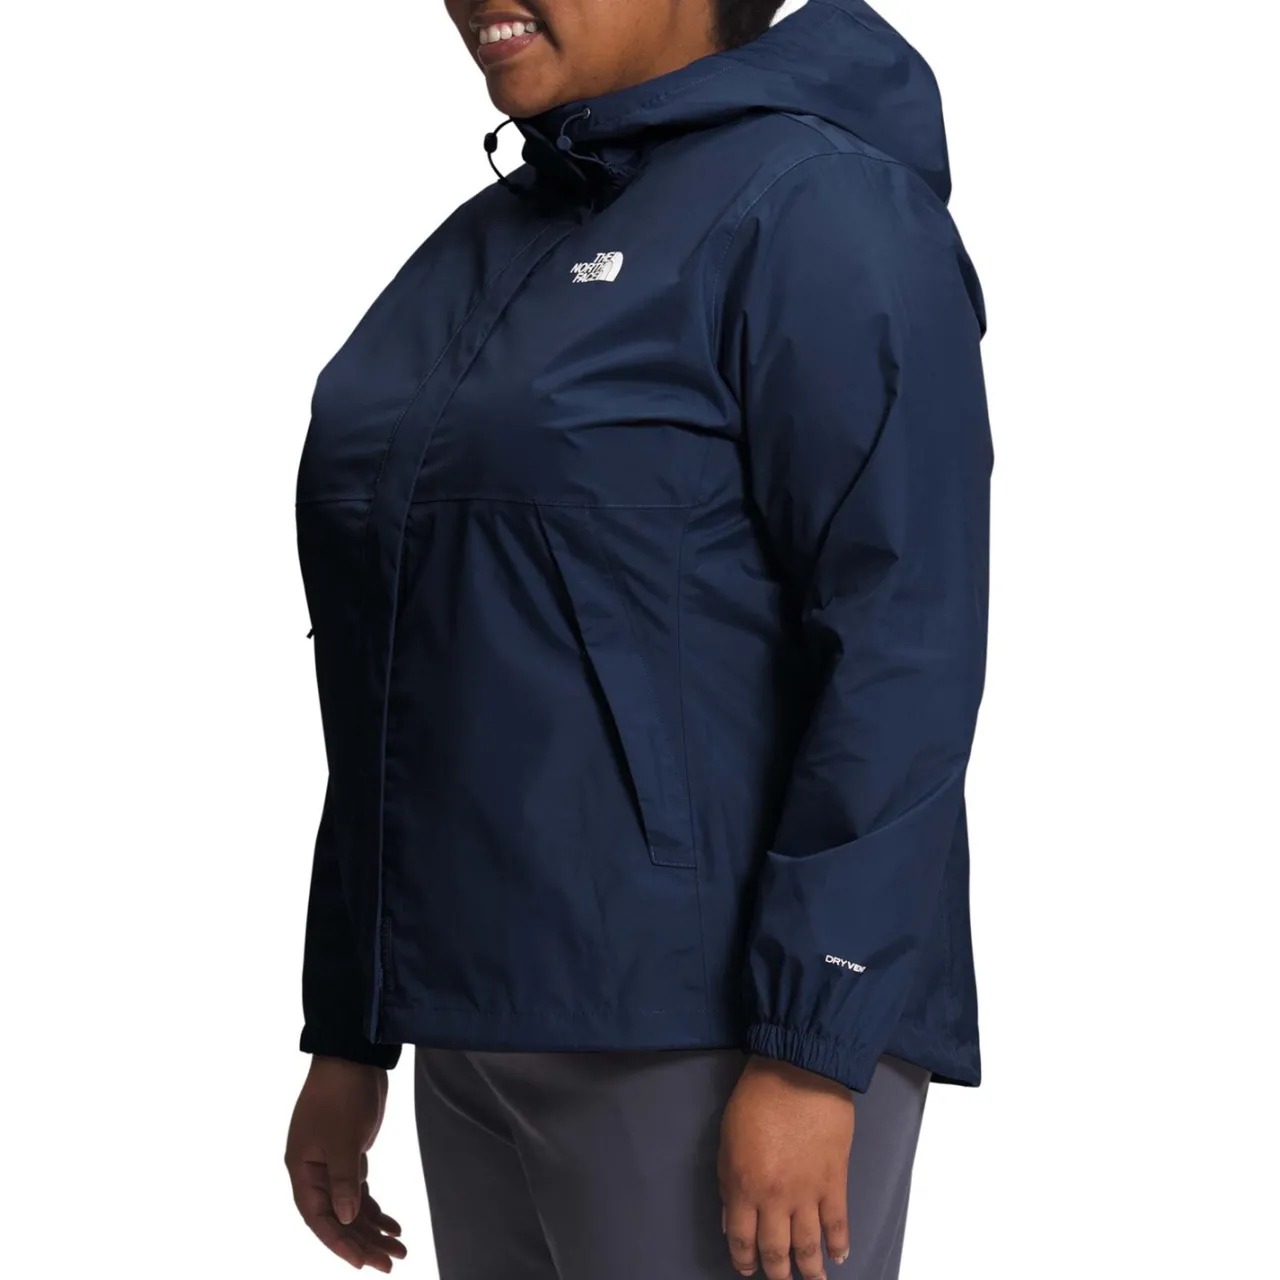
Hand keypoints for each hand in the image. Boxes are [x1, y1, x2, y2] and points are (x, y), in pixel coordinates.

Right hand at [284, 1055, 406, 1271]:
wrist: (354, 1056)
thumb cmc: (342, 1094)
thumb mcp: (343, 1138)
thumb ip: (344, 1180)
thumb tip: (345, 1219)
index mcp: (302, 1169)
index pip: (318, 1218)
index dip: (339, 1243)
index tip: (362, 1263)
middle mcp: (314, 1172)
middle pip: (337, 1218)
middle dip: (363, 1242)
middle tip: (391, 1262)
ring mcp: (332, 1164)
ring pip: (350, 1207)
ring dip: (373, 1229)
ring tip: (399, 1250)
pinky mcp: (350, 1155)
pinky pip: (359, 1192)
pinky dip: (375, 1209)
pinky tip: (393, 1225)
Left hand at [718, 1054, 854, 1279]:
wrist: (799, 1071)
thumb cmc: (757, 1097)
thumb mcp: (727, 1138)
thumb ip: (727, 1181)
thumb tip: (730, 1219)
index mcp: (742, 1185)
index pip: (742, 1239)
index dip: (744, 1260)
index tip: (747, 1268)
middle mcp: (774, 1198)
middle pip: (775, 1250)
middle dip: (776, 1272)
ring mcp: (807, 1193)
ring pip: (808, 1246)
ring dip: (809, 1270)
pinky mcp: (835, 1182)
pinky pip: (837, 1224)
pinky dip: (838, 1245)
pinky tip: (838, 1257)